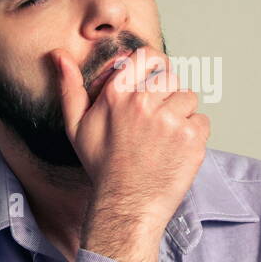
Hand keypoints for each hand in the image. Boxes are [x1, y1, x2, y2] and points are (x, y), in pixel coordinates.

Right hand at [52, 45, 209, 261]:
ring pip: (188, 97)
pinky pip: (201, 121)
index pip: (147, 56)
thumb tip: (59, 56)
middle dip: (165, 95)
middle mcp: (144, 101)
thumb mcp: (77, 126)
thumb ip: (70, 87)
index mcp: (117, 93)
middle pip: (170, 77)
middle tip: (154, 122)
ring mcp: (170, 119)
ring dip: (181, 114)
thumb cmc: (102, 166)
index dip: (153, 68)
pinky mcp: (191, 137)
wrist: (126, 205)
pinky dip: (193, 134)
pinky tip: (175, 150)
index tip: (152, 84)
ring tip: (163, 138)